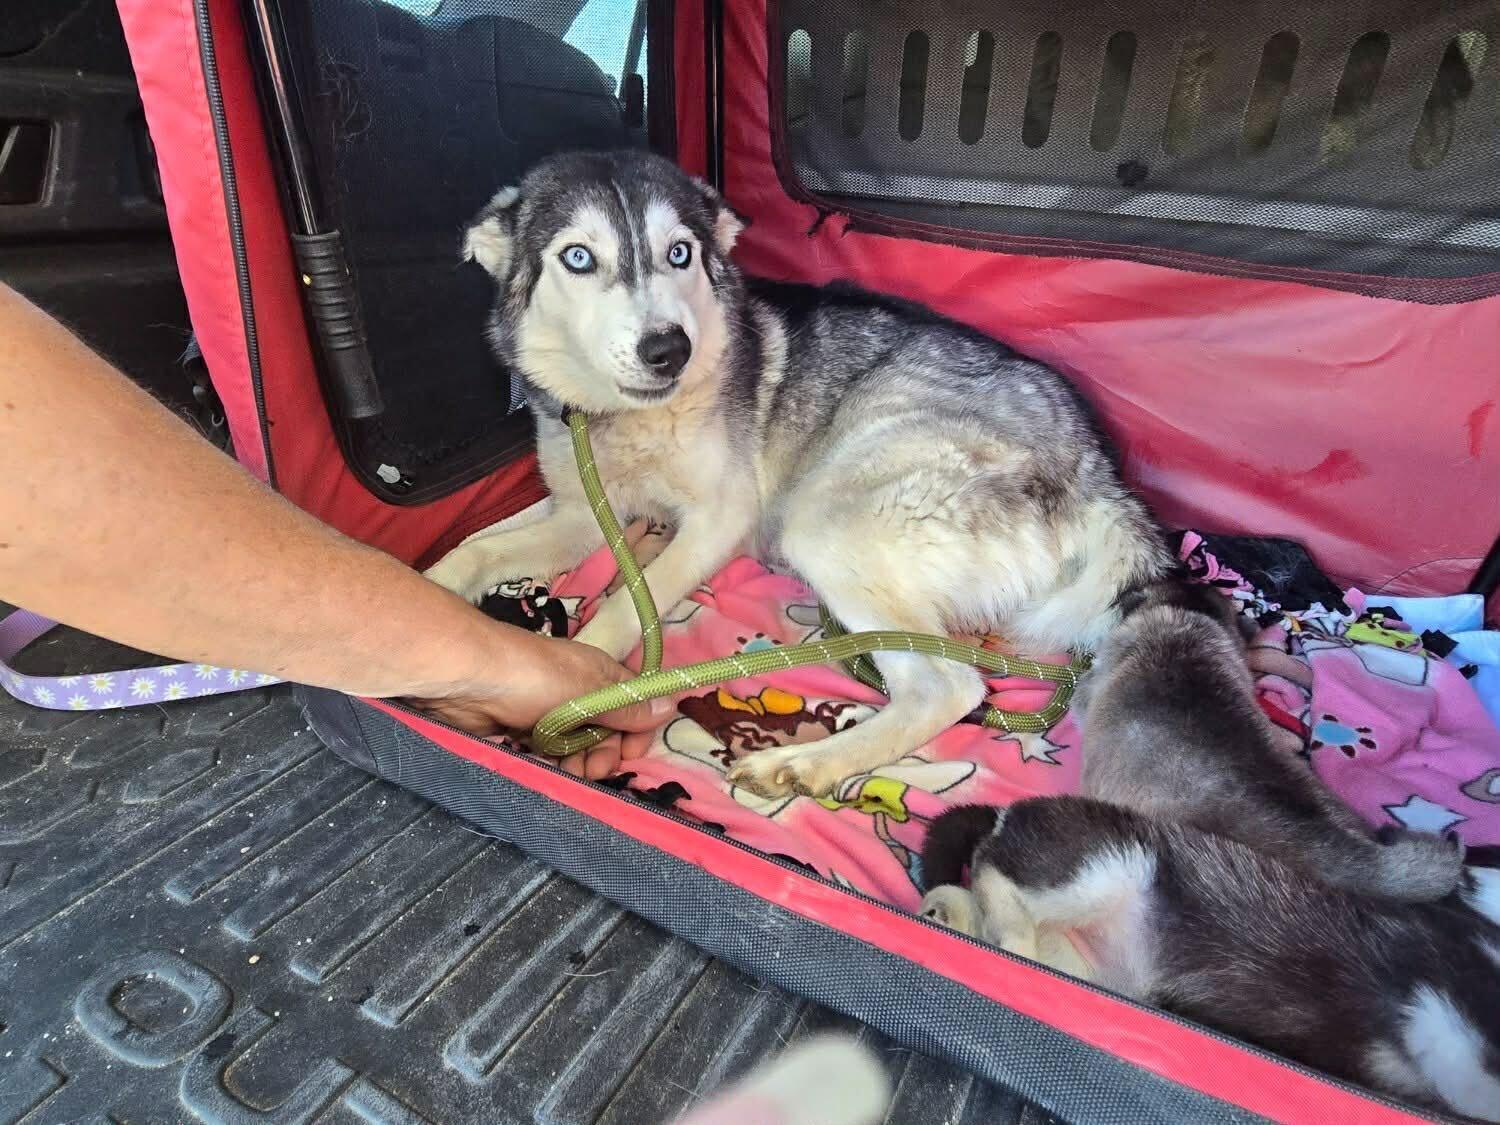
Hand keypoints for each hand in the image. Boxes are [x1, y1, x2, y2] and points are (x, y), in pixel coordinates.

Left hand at [403, 632, 673, 779]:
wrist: (472, 679)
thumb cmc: (537, 678)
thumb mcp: (590, 692)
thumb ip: (628, 708)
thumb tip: (672, 705)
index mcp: (602, 677)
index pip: (634, 709)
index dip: (636, 735)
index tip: (628, 757)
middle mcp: (580, 693)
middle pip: (606, 733)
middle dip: (604, 756)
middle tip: (591, 770)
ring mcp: (551, 712)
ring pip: (577, 746)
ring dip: (578, 764)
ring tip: (567, 772)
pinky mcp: (524, 729)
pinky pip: (549, 752)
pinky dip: (552, 763)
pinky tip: (547, 769)